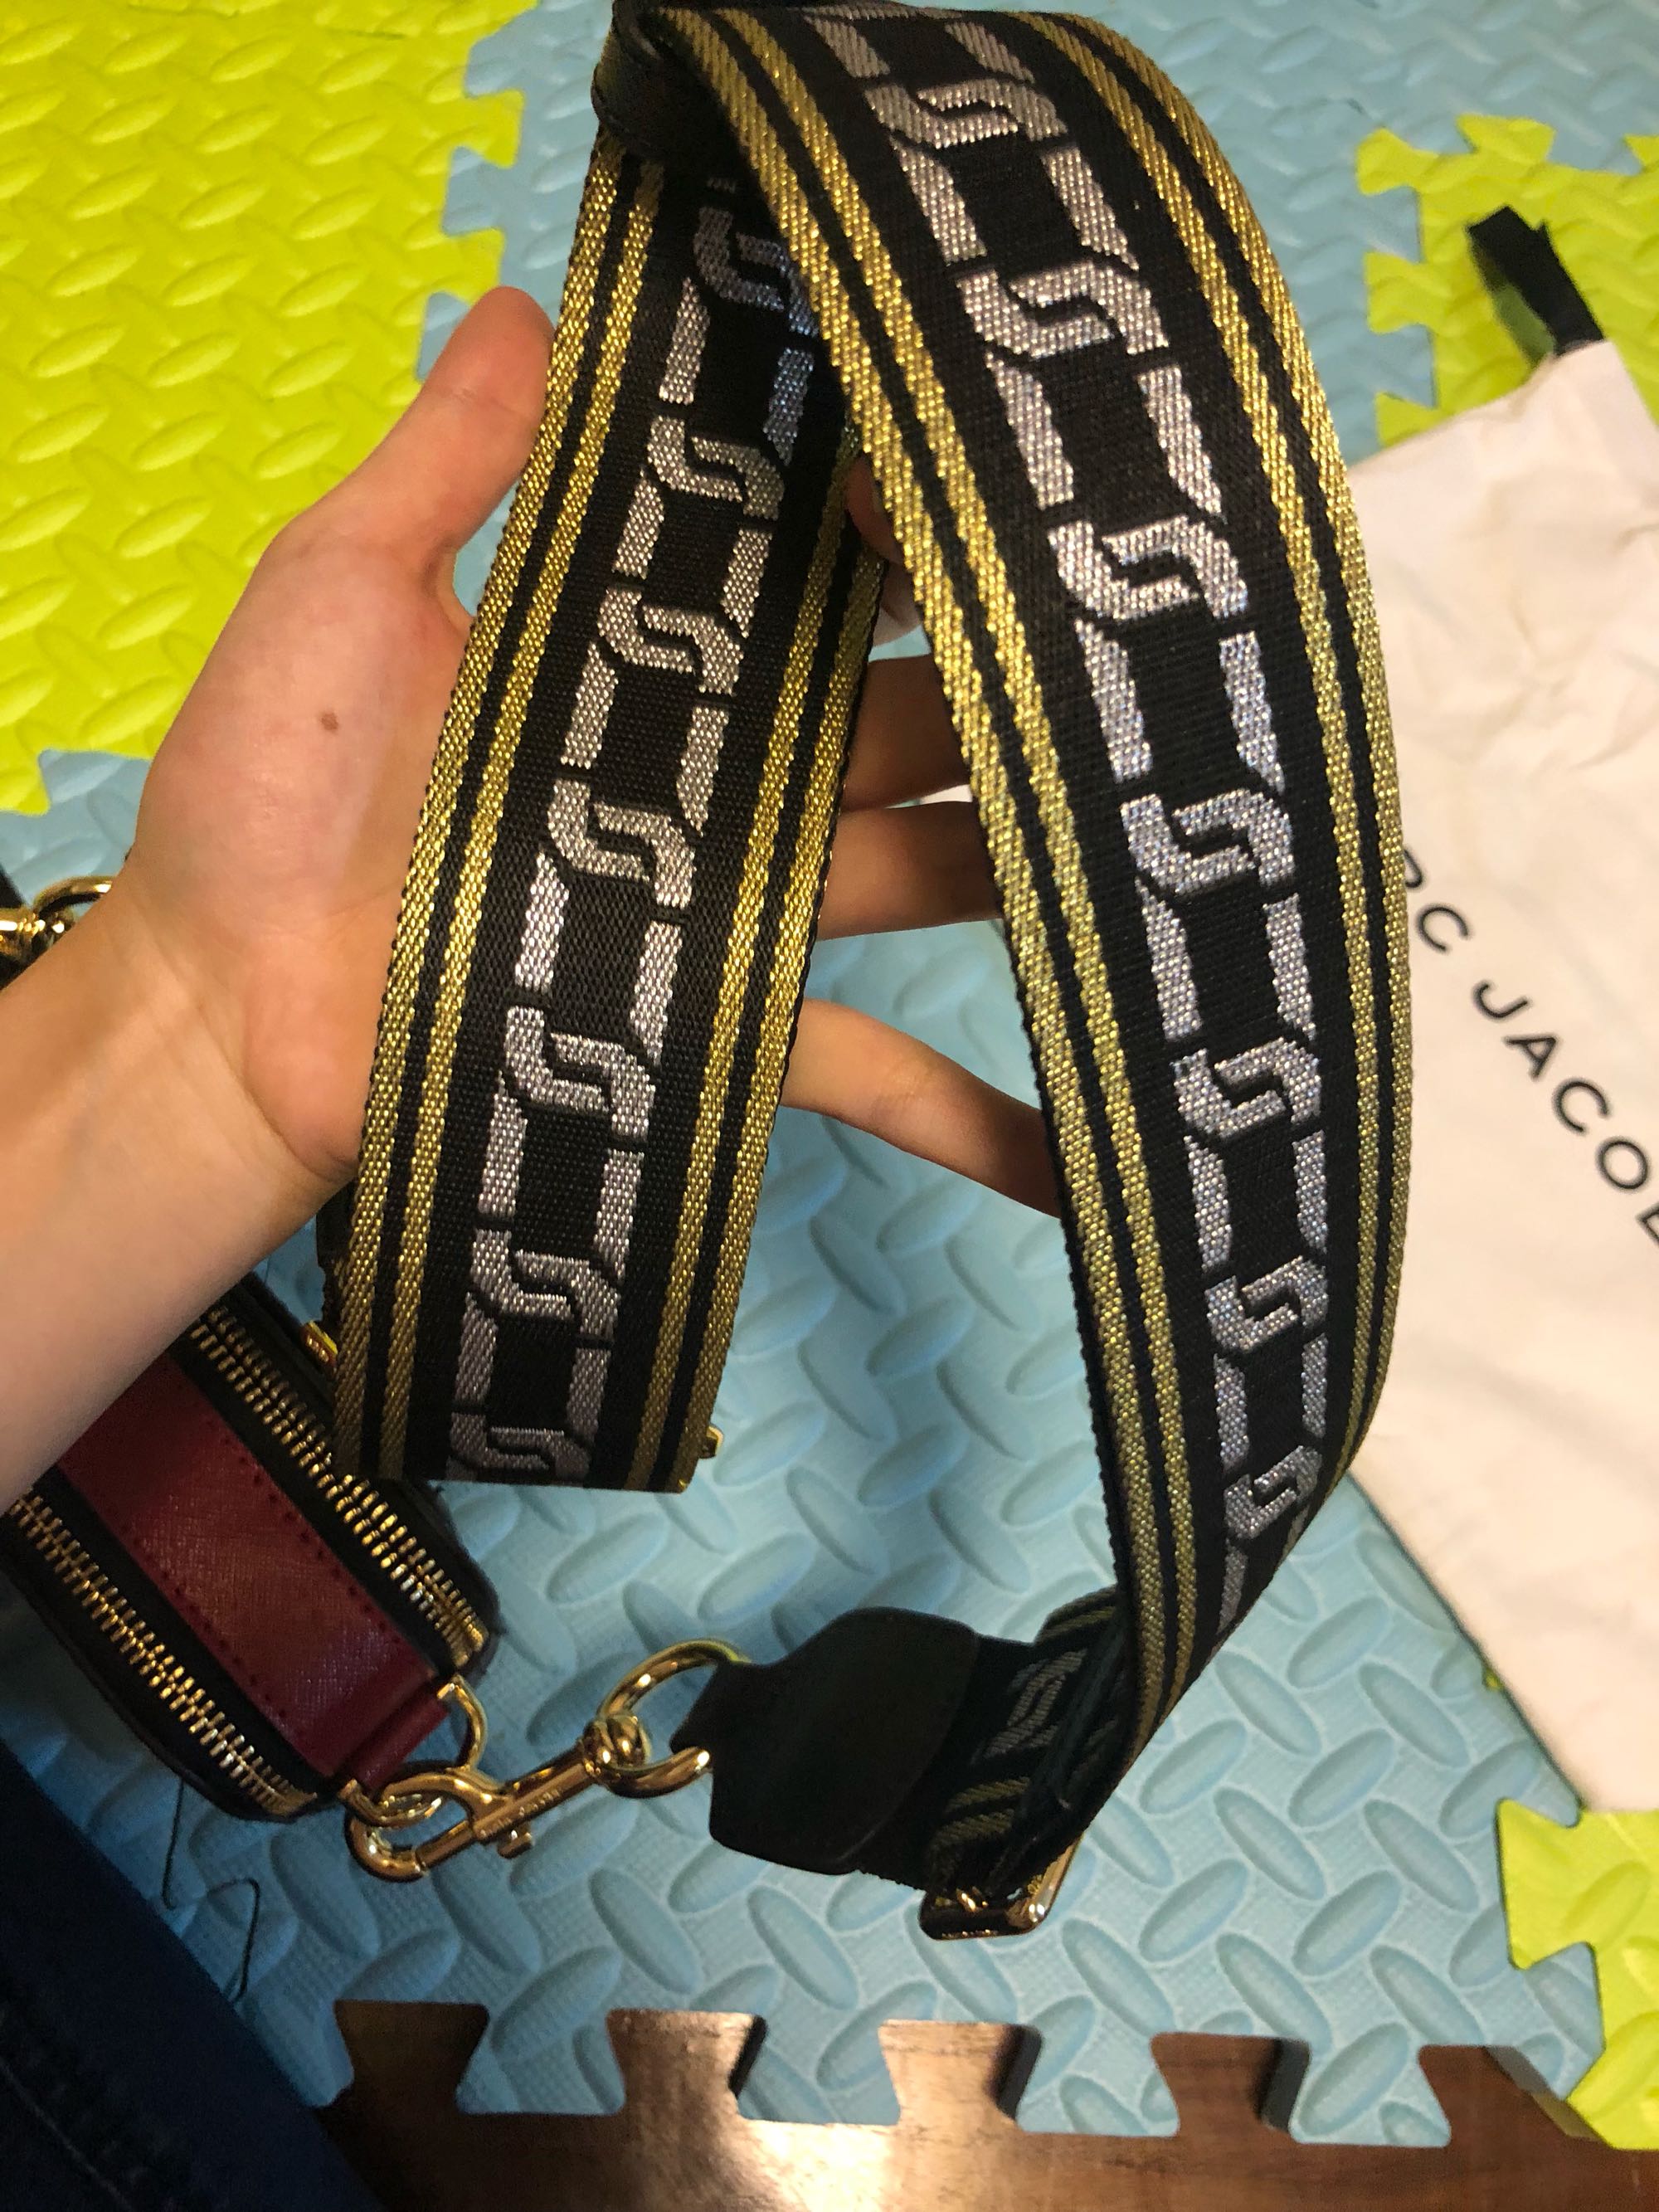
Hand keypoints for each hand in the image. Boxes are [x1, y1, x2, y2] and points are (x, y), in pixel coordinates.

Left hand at [0, 287, 1050, 1498]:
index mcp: (640, 657)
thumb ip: (449, 465)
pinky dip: (978, 1120)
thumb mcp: (340, 596)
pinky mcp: (723, 1030)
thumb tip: (532, 299)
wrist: (220, 1020)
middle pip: (905, 715)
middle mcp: (715, 774)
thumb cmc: (265, 799)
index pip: (810, 568)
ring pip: (925, 871)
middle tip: (1171, 655)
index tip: (1016, 475)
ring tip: (1185, 845)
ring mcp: (734, 907)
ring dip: (1041, 866)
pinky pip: (865, 1074)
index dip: (910, 522)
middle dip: (1023, 684)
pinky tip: (1091, 1154)